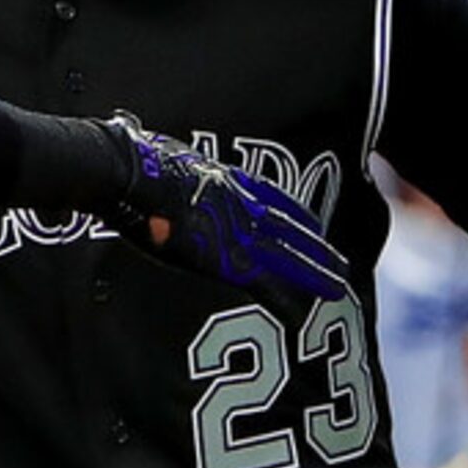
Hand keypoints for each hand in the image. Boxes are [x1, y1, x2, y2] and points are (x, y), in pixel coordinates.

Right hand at [110, 122, 352, 304]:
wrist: (128, 172)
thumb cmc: (129, 162)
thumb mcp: (157, 156)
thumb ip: (164, 166)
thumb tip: (143, 157)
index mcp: (222, 180)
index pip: (267, 196)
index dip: (290, 210)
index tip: (311, 222)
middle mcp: (238, 203)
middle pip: (285, 227)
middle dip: (312, 244)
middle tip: (338, 260)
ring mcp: (235, 230)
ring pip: (287, 256)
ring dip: (314, 271)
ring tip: (338, 285)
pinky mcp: (227, 257)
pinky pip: (266, 283)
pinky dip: (287, 297)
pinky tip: (304, 310)